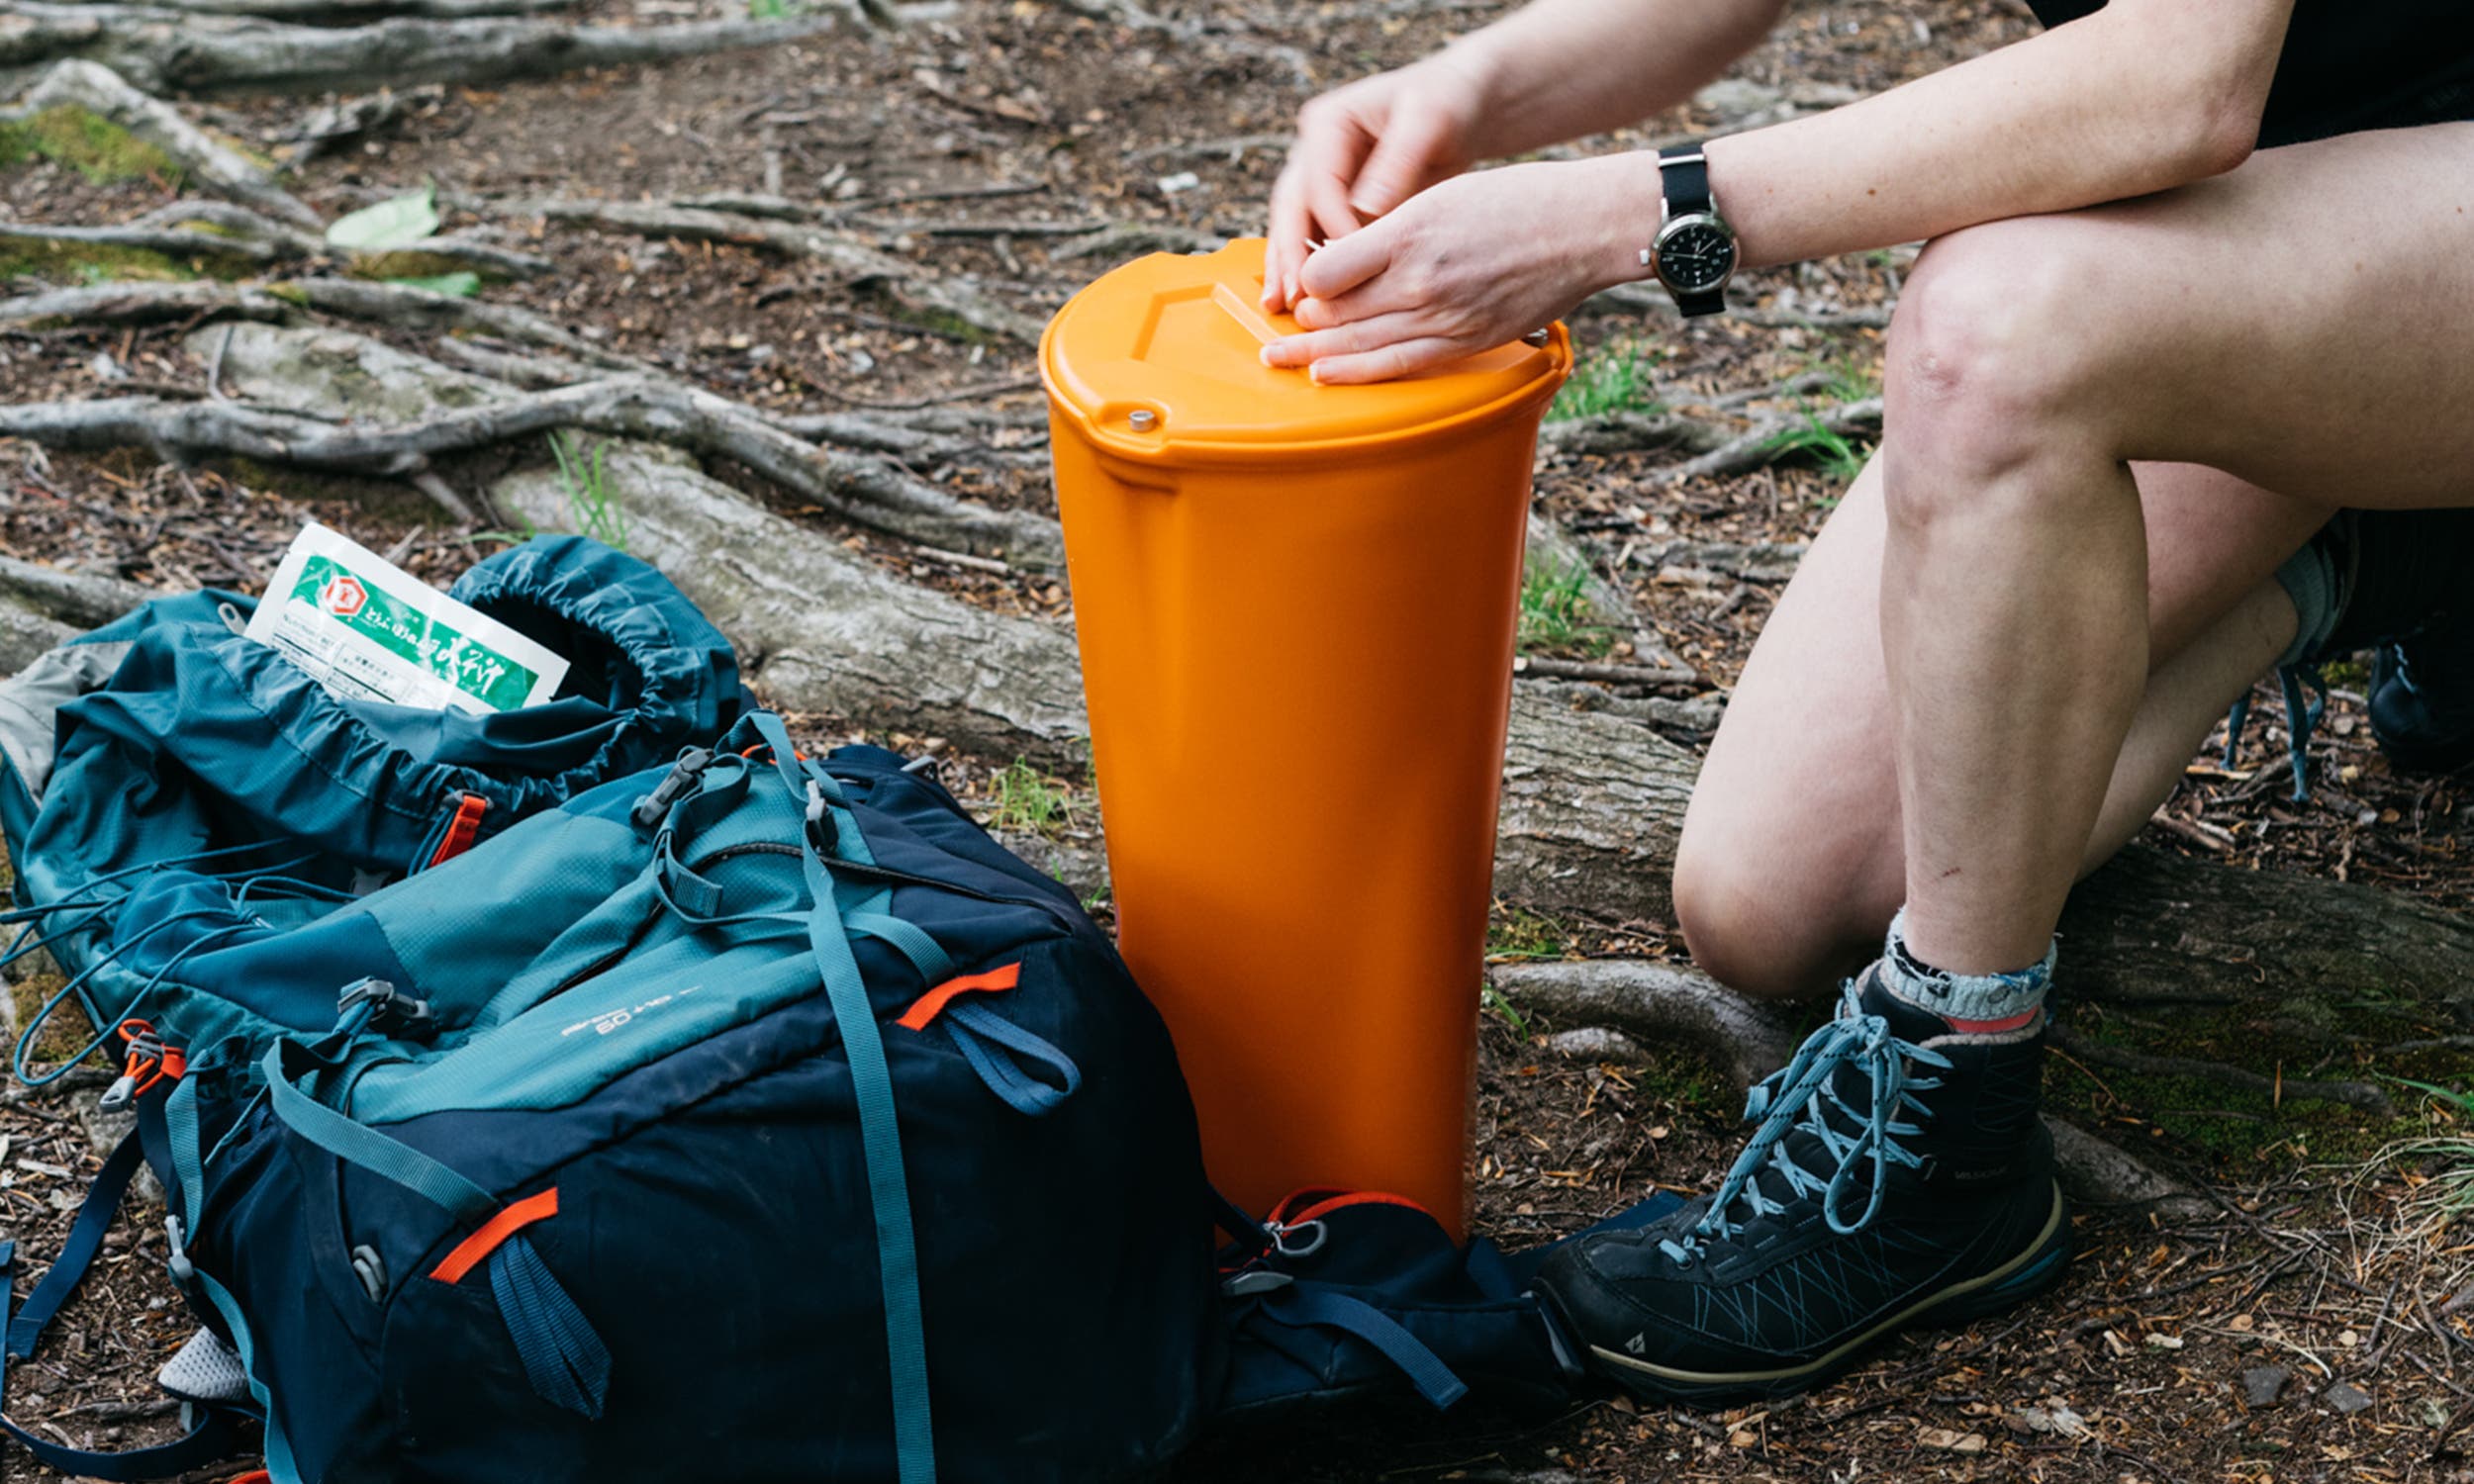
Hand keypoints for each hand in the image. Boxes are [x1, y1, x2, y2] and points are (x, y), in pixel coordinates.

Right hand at [1262, 53, 1490, 314]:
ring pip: (1294, 227)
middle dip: (1288, 253)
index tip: (1353, 260)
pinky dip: (1313, 269)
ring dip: (1288, 267)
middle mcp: (1315, 151)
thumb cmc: (1447, 103)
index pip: (1319, 183)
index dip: (1332, 225)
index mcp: (1328, 124)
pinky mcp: (1338, 203)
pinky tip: (1307, 301)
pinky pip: (1317, 239)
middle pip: (1291, 207)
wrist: (1461, 106)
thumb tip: (1365, 210)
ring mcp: (1322, 178)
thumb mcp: (1427, 123)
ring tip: (1280, 306)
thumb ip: (1395, 164)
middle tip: (1292, 296)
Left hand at [1262, 156, 1648, 384]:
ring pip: (1359, 344)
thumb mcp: (1441, 194)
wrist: (1582, 228)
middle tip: (1271, 334)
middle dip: (1301, 324)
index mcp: (1409, 233)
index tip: (1299, 280)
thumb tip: (1342, 257)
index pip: (1326, 271)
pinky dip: (1356, 372)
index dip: (1305, 279)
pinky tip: (1326, 374)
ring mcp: (1443, 316)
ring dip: (1313, 355)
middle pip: (1336, 313)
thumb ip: (1389, 229)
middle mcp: (1420, 280)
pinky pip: (1399, 364)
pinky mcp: (1465, 342)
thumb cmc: (1516, 201)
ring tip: (1277, 361)